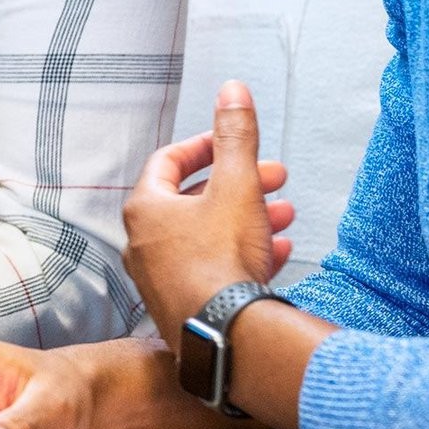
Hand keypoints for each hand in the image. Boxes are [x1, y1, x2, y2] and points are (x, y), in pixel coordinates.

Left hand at [121, 80, 294, 347]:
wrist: (226, 337)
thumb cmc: (222, 261)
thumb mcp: (237, 185)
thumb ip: (236, 136)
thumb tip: (231, 90)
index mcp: (145, 208)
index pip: (169, 161)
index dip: (206, 145)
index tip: (235, 142)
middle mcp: (143, 242)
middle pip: (193, 198)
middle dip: (239, 182)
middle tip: (275, 177)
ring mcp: (159, 277)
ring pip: (206, 234)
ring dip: (247, 217)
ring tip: (284, 213)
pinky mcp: (180, 305)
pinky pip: (211, 268)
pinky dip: (242, 253)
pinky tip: (277, 251)